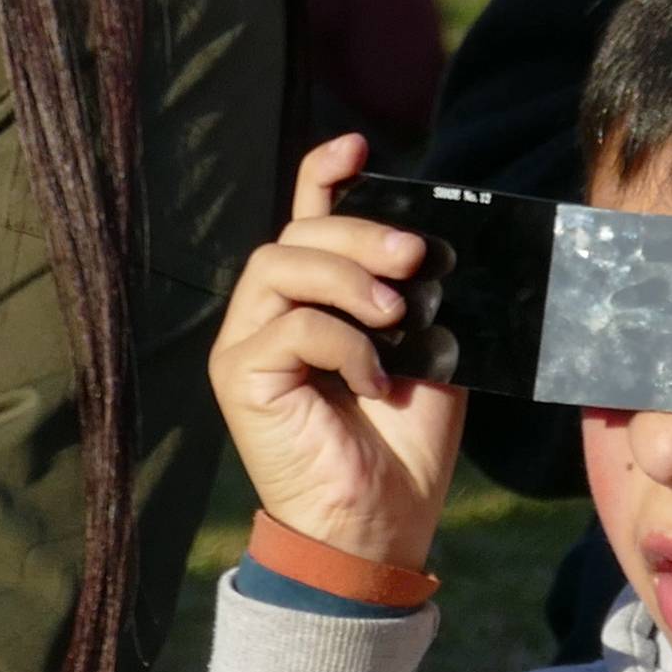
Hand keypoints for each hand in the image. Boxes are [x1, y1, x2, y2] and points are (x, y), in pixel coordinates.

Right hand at [207, 134, 466, 576]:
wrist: (380, 526)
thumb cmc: (403, 446)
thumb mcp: (428, 354)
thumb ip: (419, 298)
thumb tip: (432, 244)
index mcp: (314, 301)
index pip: (307, 218)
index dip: (324, 173)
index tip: (358, 145)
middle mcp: (270, 313)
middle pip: (299, 233)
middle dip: (361, 232)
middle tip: (416, 258)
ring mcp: (247, 342)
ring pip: (282, 263)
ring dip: (349, 277)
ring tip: (399, 316)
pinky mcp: (239, 375)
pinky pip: (289, 324)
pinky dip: (343, 343)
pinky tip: (374, 381)